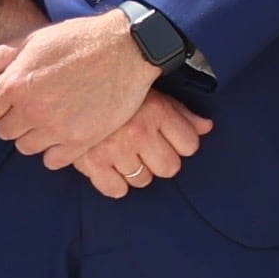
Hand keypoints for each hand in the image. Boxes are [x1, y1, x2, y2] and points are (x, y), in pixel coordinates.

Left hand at [0, 5, 156, 161]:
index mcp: (14, 83)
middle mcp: (30, 109)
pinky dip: (57, 150)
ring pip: (26, 147)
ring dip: (37, 135)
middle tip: (41, 104)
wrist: (129, 46)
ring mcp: (55, 127)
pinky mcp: (80, 140)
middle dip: (17, 120)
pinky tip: (68, 131)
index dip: (1, 103)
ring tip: (57, 116)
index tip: (20, 95)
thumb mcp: (33, 40)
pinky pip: (52, 160)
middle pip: (5, 132)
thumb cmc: (79, 39)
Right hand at [65, 90, 210, 198]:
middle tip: (149, 151)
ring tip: (128, 156)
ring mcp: (114, 150)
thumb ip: (182, 113)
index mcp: (157, 112)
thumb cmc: (117, 92)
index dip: (183, 144)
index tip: (172, 140)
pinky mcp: (91, 163)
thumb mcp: (153, 95)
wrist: (71, 87)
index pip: (190, 145)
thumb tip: (207, 128)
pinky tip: (113, 170)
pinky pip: (115, 190)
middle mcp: (139, 133)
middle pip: (169, 167)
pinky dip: (116, 185)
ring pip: (143, 180)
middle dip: (163, 161)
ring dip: (139, 172)